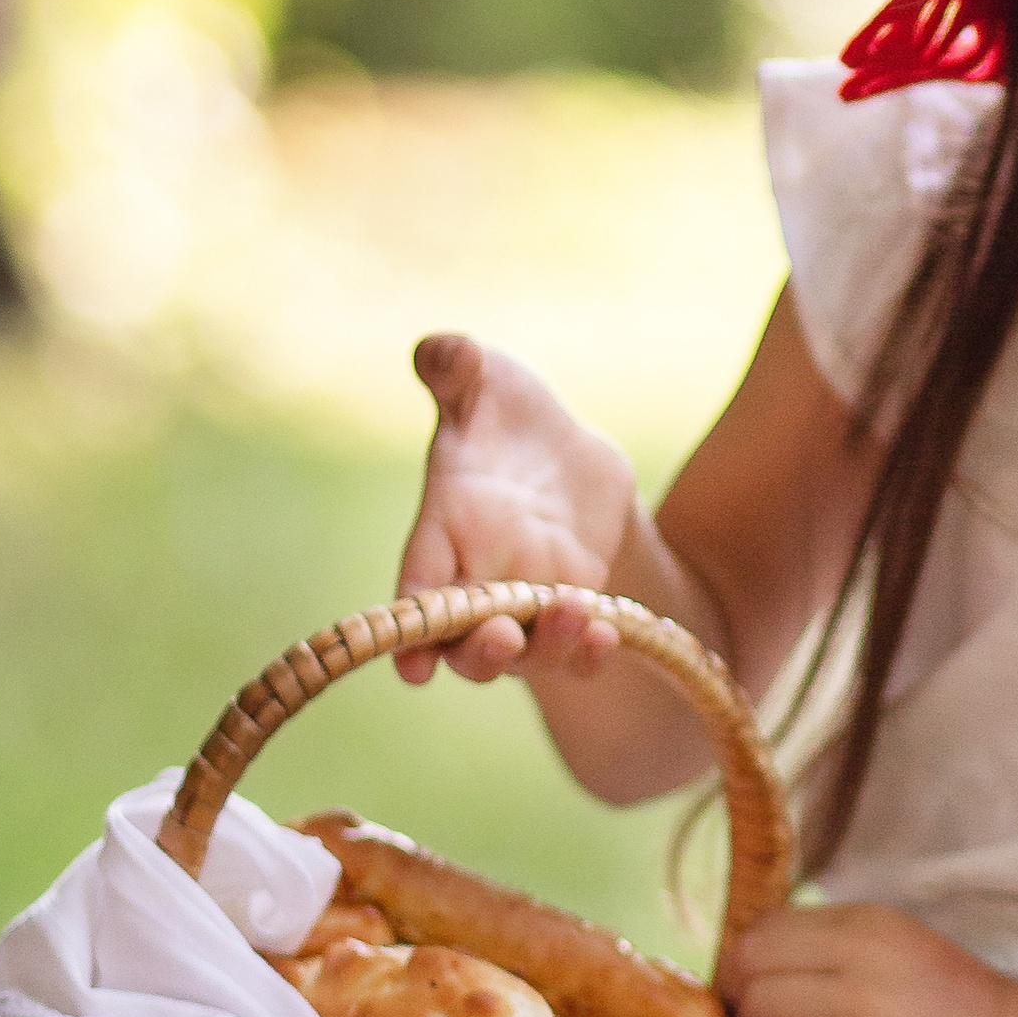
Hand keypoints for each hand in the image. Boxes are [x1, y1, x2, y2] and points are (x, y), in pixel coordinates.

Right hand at [396, 334, 639, 684]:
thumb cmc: (507, 415)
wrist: (567, 450)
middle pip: (464, 643)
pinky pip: (578, 651)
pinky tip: (607, 633)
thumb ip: (459, 371)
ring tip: (574, 611)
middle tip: (503, 636)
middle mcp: (479, 577)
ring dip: (546, 647)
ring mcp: (528, 601)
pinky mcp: (576, 608)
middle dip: (478, 651)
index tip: (411, 668)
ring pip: (527, 656)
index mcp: (444, 530)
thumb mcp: (489, 382)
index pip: (418, 591)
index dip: (410, 632)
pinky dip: (589, 652)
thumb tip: (442, 348)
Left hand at [725, 904, 1017, 1016]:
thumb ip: (838, 952)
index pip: (764, 927)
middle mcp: (860, 953)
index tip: (755, 999)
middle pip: (747, 965)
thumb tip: (757, 973)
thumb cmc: (961, 1015)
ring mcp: (864, 1006)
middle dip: (740, 1005)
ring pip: (758, 1013)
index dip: (742, 967)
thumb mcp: (900, 953)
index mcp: (865, 922)